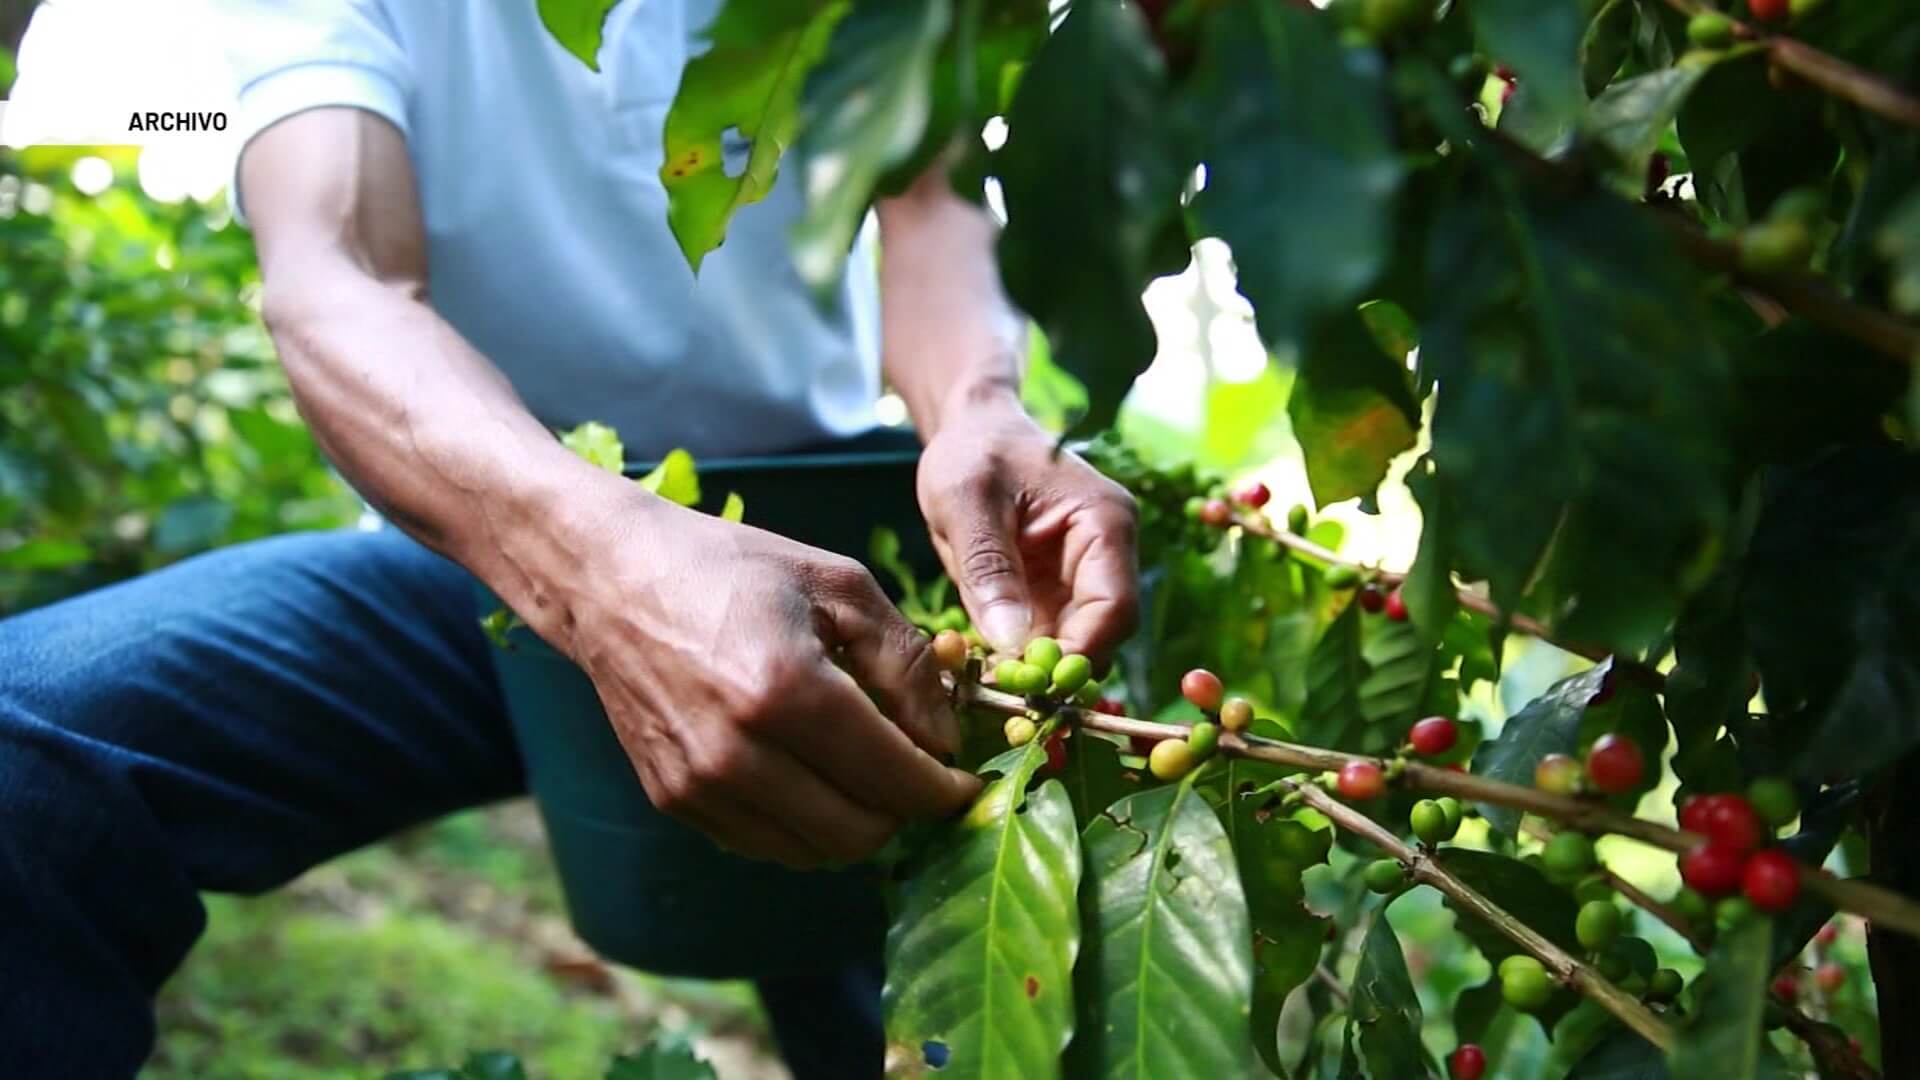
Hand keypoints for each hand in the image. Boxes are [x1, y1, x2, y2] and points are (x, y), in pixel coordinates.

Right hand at [547, 479, 979, 868]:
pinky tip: (811, 772)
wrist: (611, 580)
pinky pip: (766, 844)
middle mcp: (738, 752)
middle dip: (904, 810)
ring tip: (865, 770)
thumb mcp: (839, 585)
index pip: (895, 781)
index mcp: (787, 690)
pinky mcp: (673, 800)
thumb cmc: (733, 568)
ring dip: (855, 823)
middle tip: (918, 772)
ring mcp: (699, 785)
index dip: (946, 791)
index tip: (967, 779)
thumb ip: (905, 663)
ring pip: (815, 852)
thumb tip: (943, 740)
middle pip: (861, 834)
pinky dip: (805, 824)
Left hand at [917, 398, 1139, 661]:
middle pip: (1104, 631)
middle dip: (1060, 667)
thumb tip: (1010, 643)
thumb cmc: (973, 452)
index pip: (1114, 606)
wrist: (972, 430)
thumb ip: (989, 568)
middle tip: (1006, 693)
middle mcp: (1108, 551)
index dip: (1079, 653)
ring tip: (993, 681)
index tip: (1031, 684)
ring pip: (1079, 640)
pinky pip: (1052, 634)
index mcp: (1105, 522)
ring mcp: (1085, 572)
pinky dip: (1026, 654)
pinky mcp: (1059, 587)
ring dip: (1041, 666)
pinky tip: (991, 666)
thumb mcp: (966, 502)